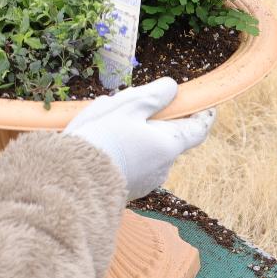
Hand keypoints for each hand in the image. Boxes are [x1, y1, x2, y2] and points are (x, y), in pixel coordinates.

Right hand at [64, 78, 215, 200]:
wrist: (72, 180)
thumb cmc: (103, 139)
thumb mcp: (128, 107)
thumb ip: (154, 96)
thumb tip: (172, 88)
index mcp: (168, 145)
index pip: (197, 129)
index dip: (202, 115)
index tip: (204, 105)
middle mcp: (163, 167)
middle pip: (167, 137)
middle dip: (152, 120)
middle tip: (126, 105)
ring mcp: (146, 181)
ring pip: (147, 149)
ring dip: (133, 134)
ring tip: (102, 123)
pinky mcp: (128, 190)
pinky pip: (132, 163)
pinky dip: (122, 151)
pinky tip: (98, 143)